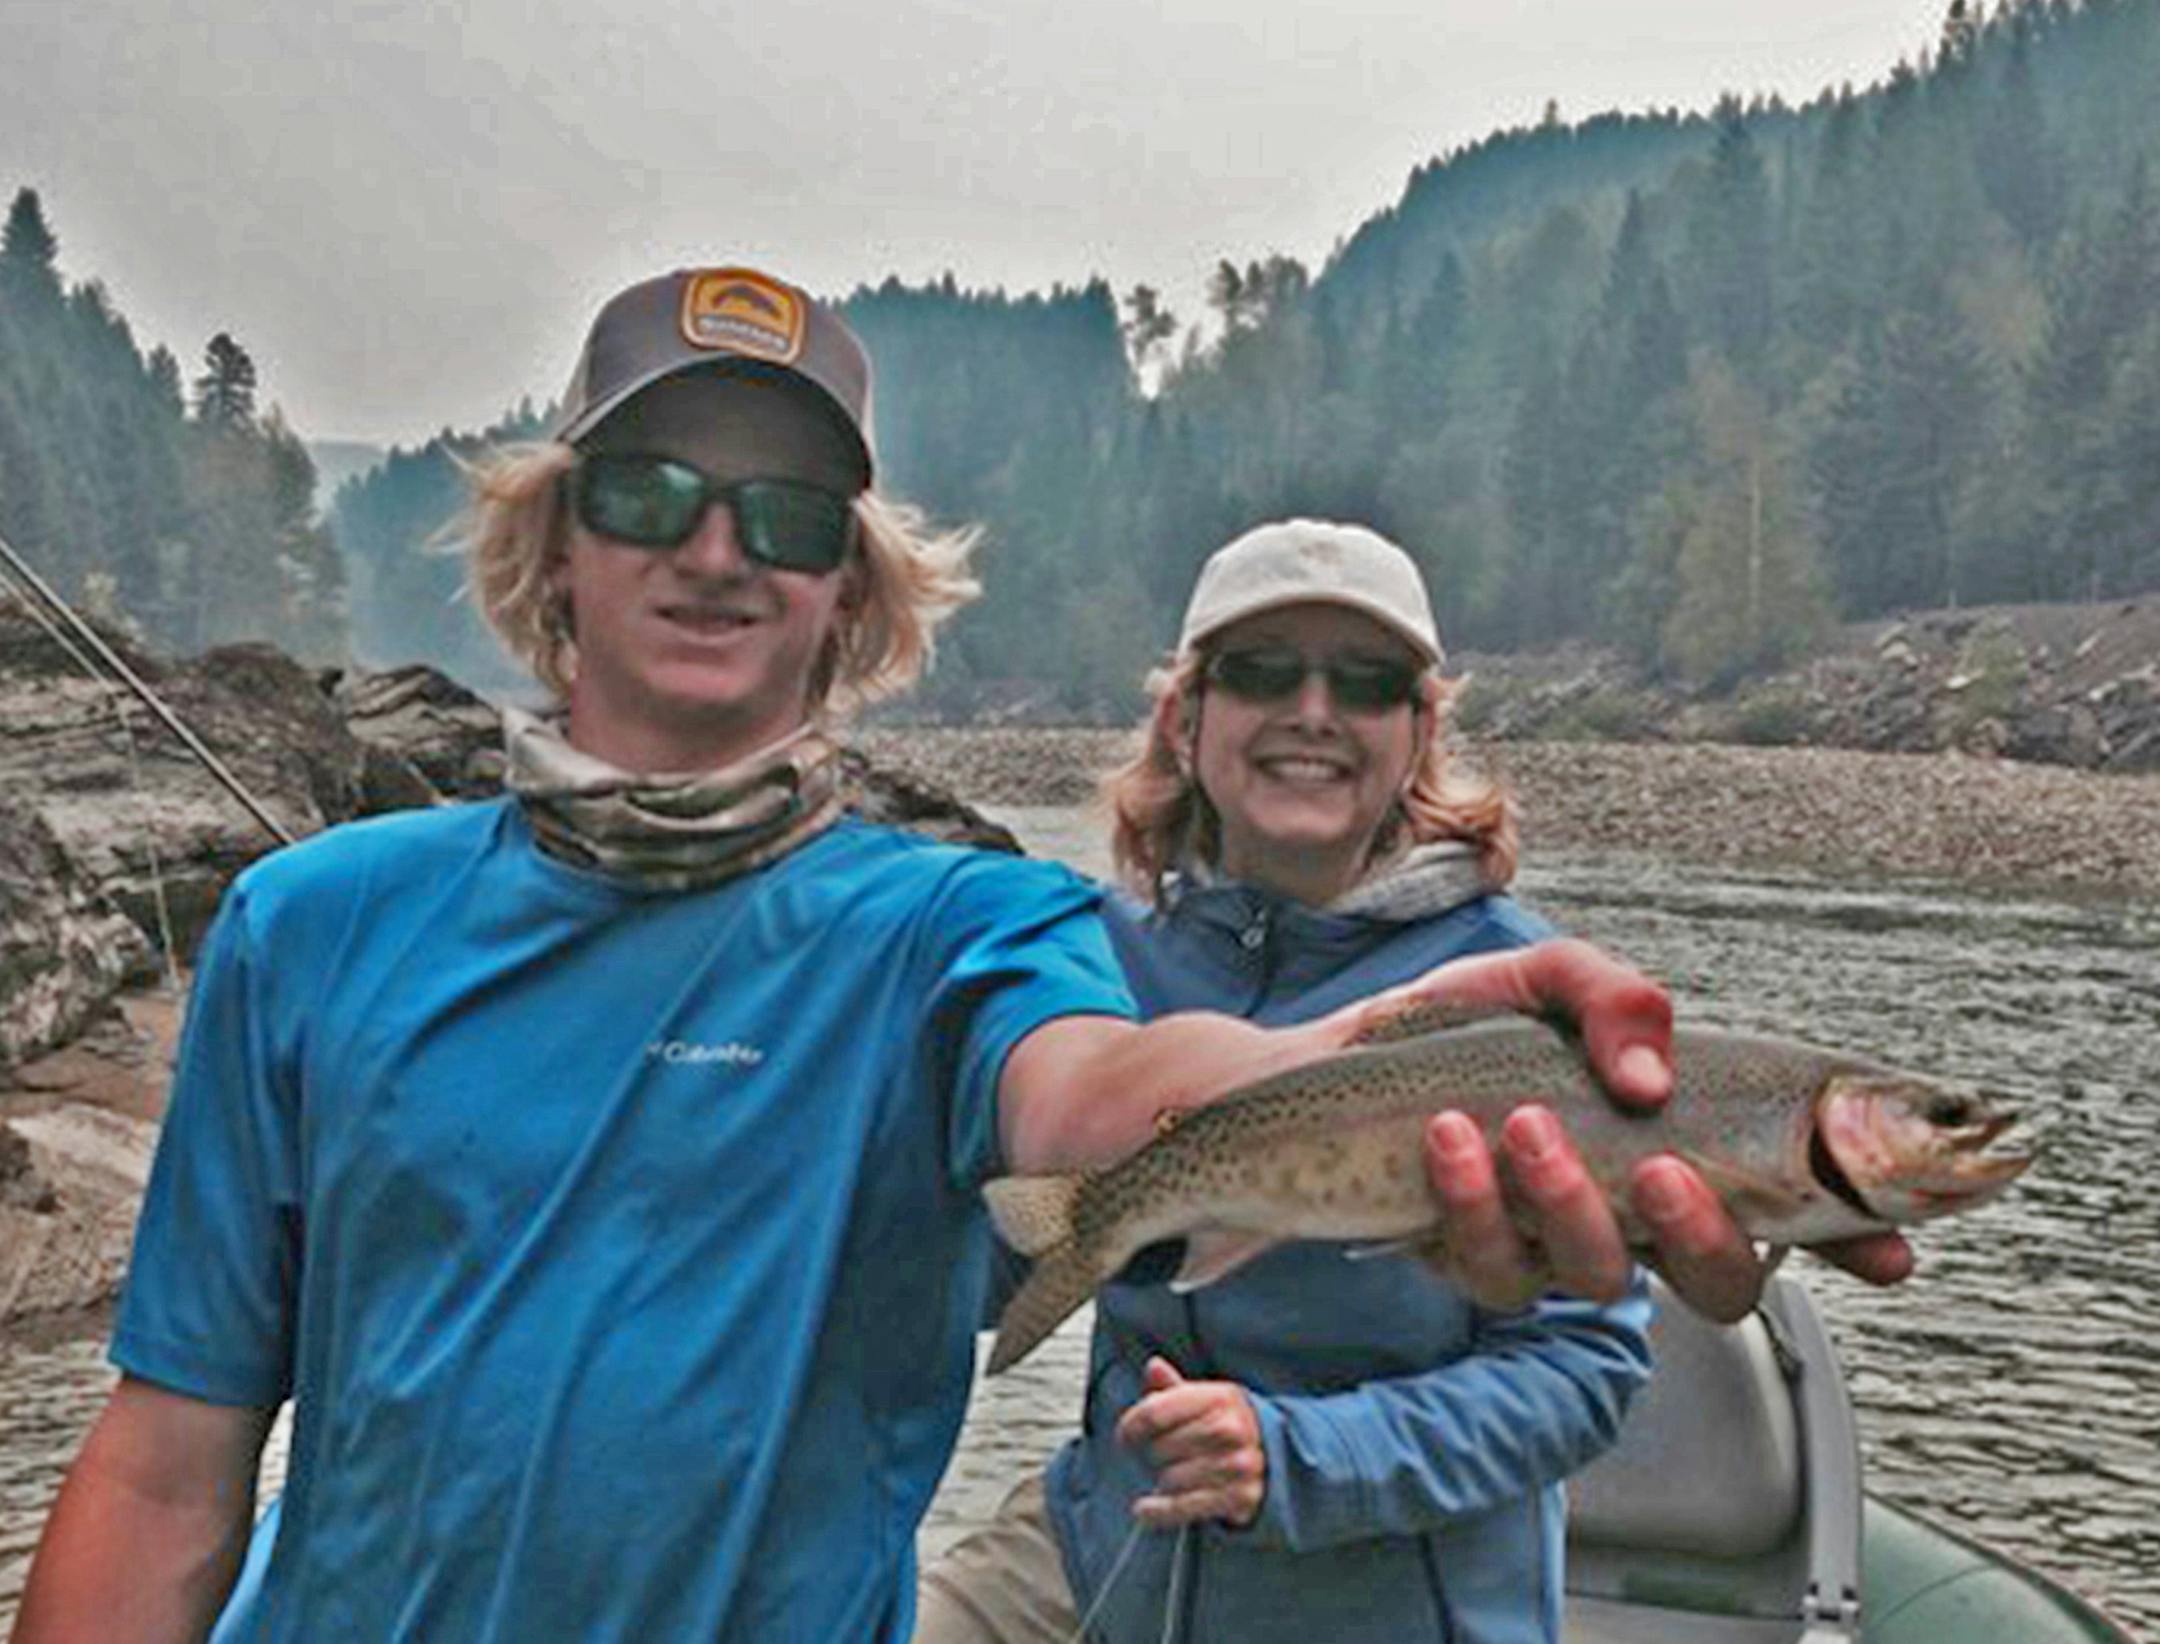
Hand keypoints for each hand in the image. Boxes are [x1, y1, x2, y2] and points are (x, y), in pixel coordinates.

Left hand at [1115, 1357, 1265, 1529]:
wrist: (1278, 1457)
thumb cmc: (1230, 1424)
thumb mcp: (1207, 1399)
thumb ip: (1174, 1387)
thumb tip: (1153, 1366)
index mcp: (1220, 1397)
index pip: (1156, 1411)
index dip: (1131, 1425)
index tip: (1126, 1436)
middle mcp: (1231, 1429)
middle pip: (1160, 1448)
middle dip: (1153, 1455)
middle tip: (1162, 1456)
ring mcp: (1238, 1465)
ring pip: (1170, 1479)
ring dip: (1163, 1481)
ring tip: (1174, 1475)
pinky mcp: (1239, 1498)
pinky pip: (1183, 1507)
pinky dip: (1158, 1512)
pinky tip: (1144, 1510)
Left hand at [1409, 940, 1914, 1321]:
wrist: (1336, 1055)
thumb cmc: (1458, 1024)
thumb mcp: (1551, 980)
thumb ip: (1618, 1000)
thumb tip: (1655, 1077)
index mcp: (1678, 1150)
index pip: (1791, 1211)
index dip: (1855, 1240)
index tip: (1889, 1251)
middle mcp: (1631, 1217)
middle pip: (1718, 1281)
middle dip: (1704, 1235)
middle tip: (1661, 1168)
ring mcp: (1553, 1250)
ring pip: (1600, 1277)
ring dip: (1567, 1203)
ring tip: (1520, 1123)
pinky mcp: (1472, 1265)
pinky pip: (1493, 1268)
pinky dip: (1472, 1200)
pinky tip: (1451, 1139)